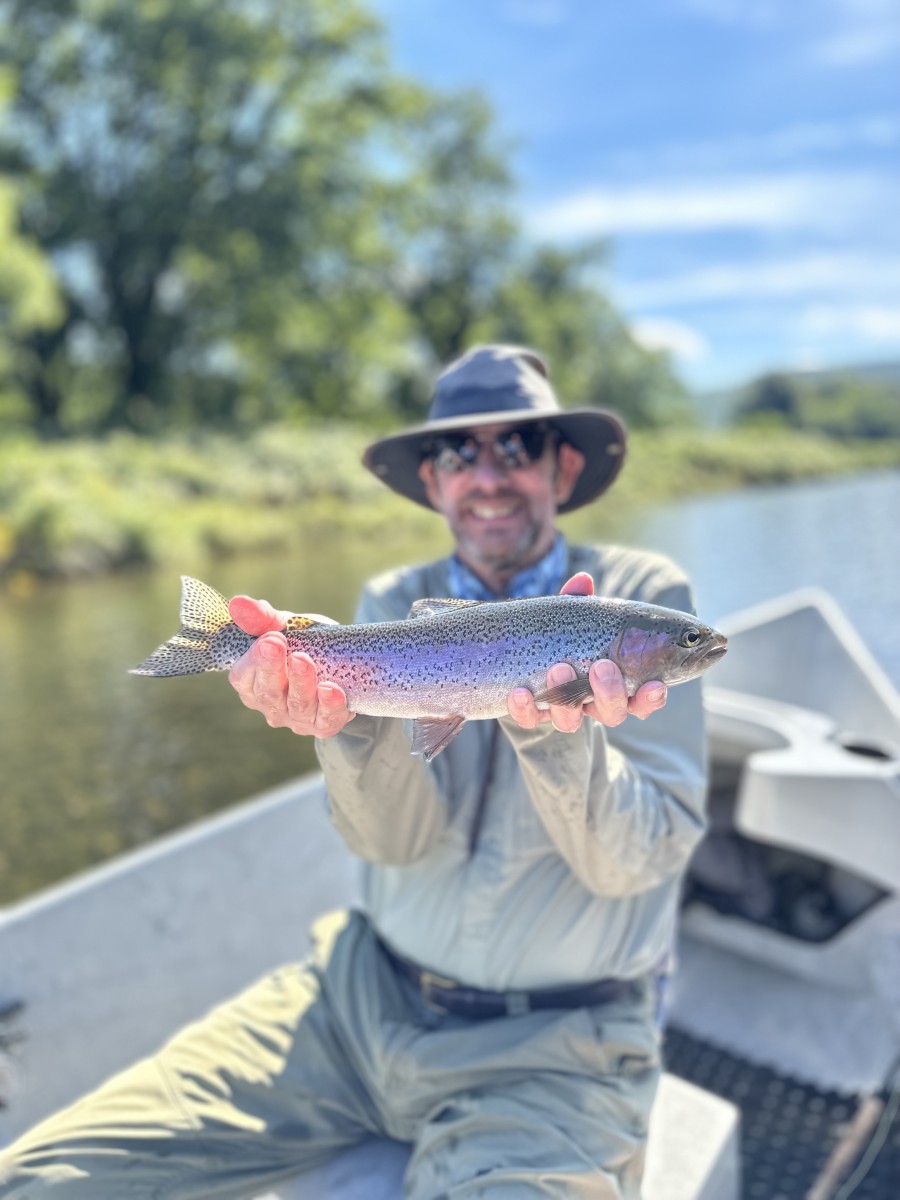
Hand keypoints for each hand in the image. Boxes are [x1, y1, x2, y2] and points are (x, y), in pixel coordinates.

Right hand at [227, 595, 354, 736]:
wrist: (343, 665)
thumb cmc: (304, 643)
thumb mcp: (284, 627)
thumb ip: (262, 618)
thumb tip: (238, 602)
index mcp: (252, 682)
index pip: (243, 676)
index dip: (254, 659)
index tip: (268, 638)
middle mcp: (270, 705)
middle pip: (269, 693)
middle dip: (273, 668)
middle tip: (278, 643)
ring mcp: (296, 718)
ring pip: (297, 705)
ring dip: (300, 683)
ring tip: (304, 660)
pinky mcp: (323, 724)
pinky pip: (325, 719)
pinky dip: (329, 706)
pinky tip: (332, 690)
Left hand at [506, 572, 667, 730]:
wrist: (520, 658)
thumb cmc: (562, 638)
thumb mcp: (572, 621)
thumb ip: (579, 604)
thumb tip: (582, 581)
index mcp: (615, 683)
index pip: (642, 698)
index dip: (651, 697)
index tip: (654, 684)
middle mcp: (592, 704)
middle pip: (612, 713)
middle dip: (610, 692)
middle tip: (602, 666)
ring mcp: (562, 712)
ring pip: (571, 721)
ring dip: (567, 698)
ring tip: (558, 668)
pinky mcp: (532, 716)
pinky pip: (530, 720)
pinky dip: (525, 709)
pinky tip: (519, 692)